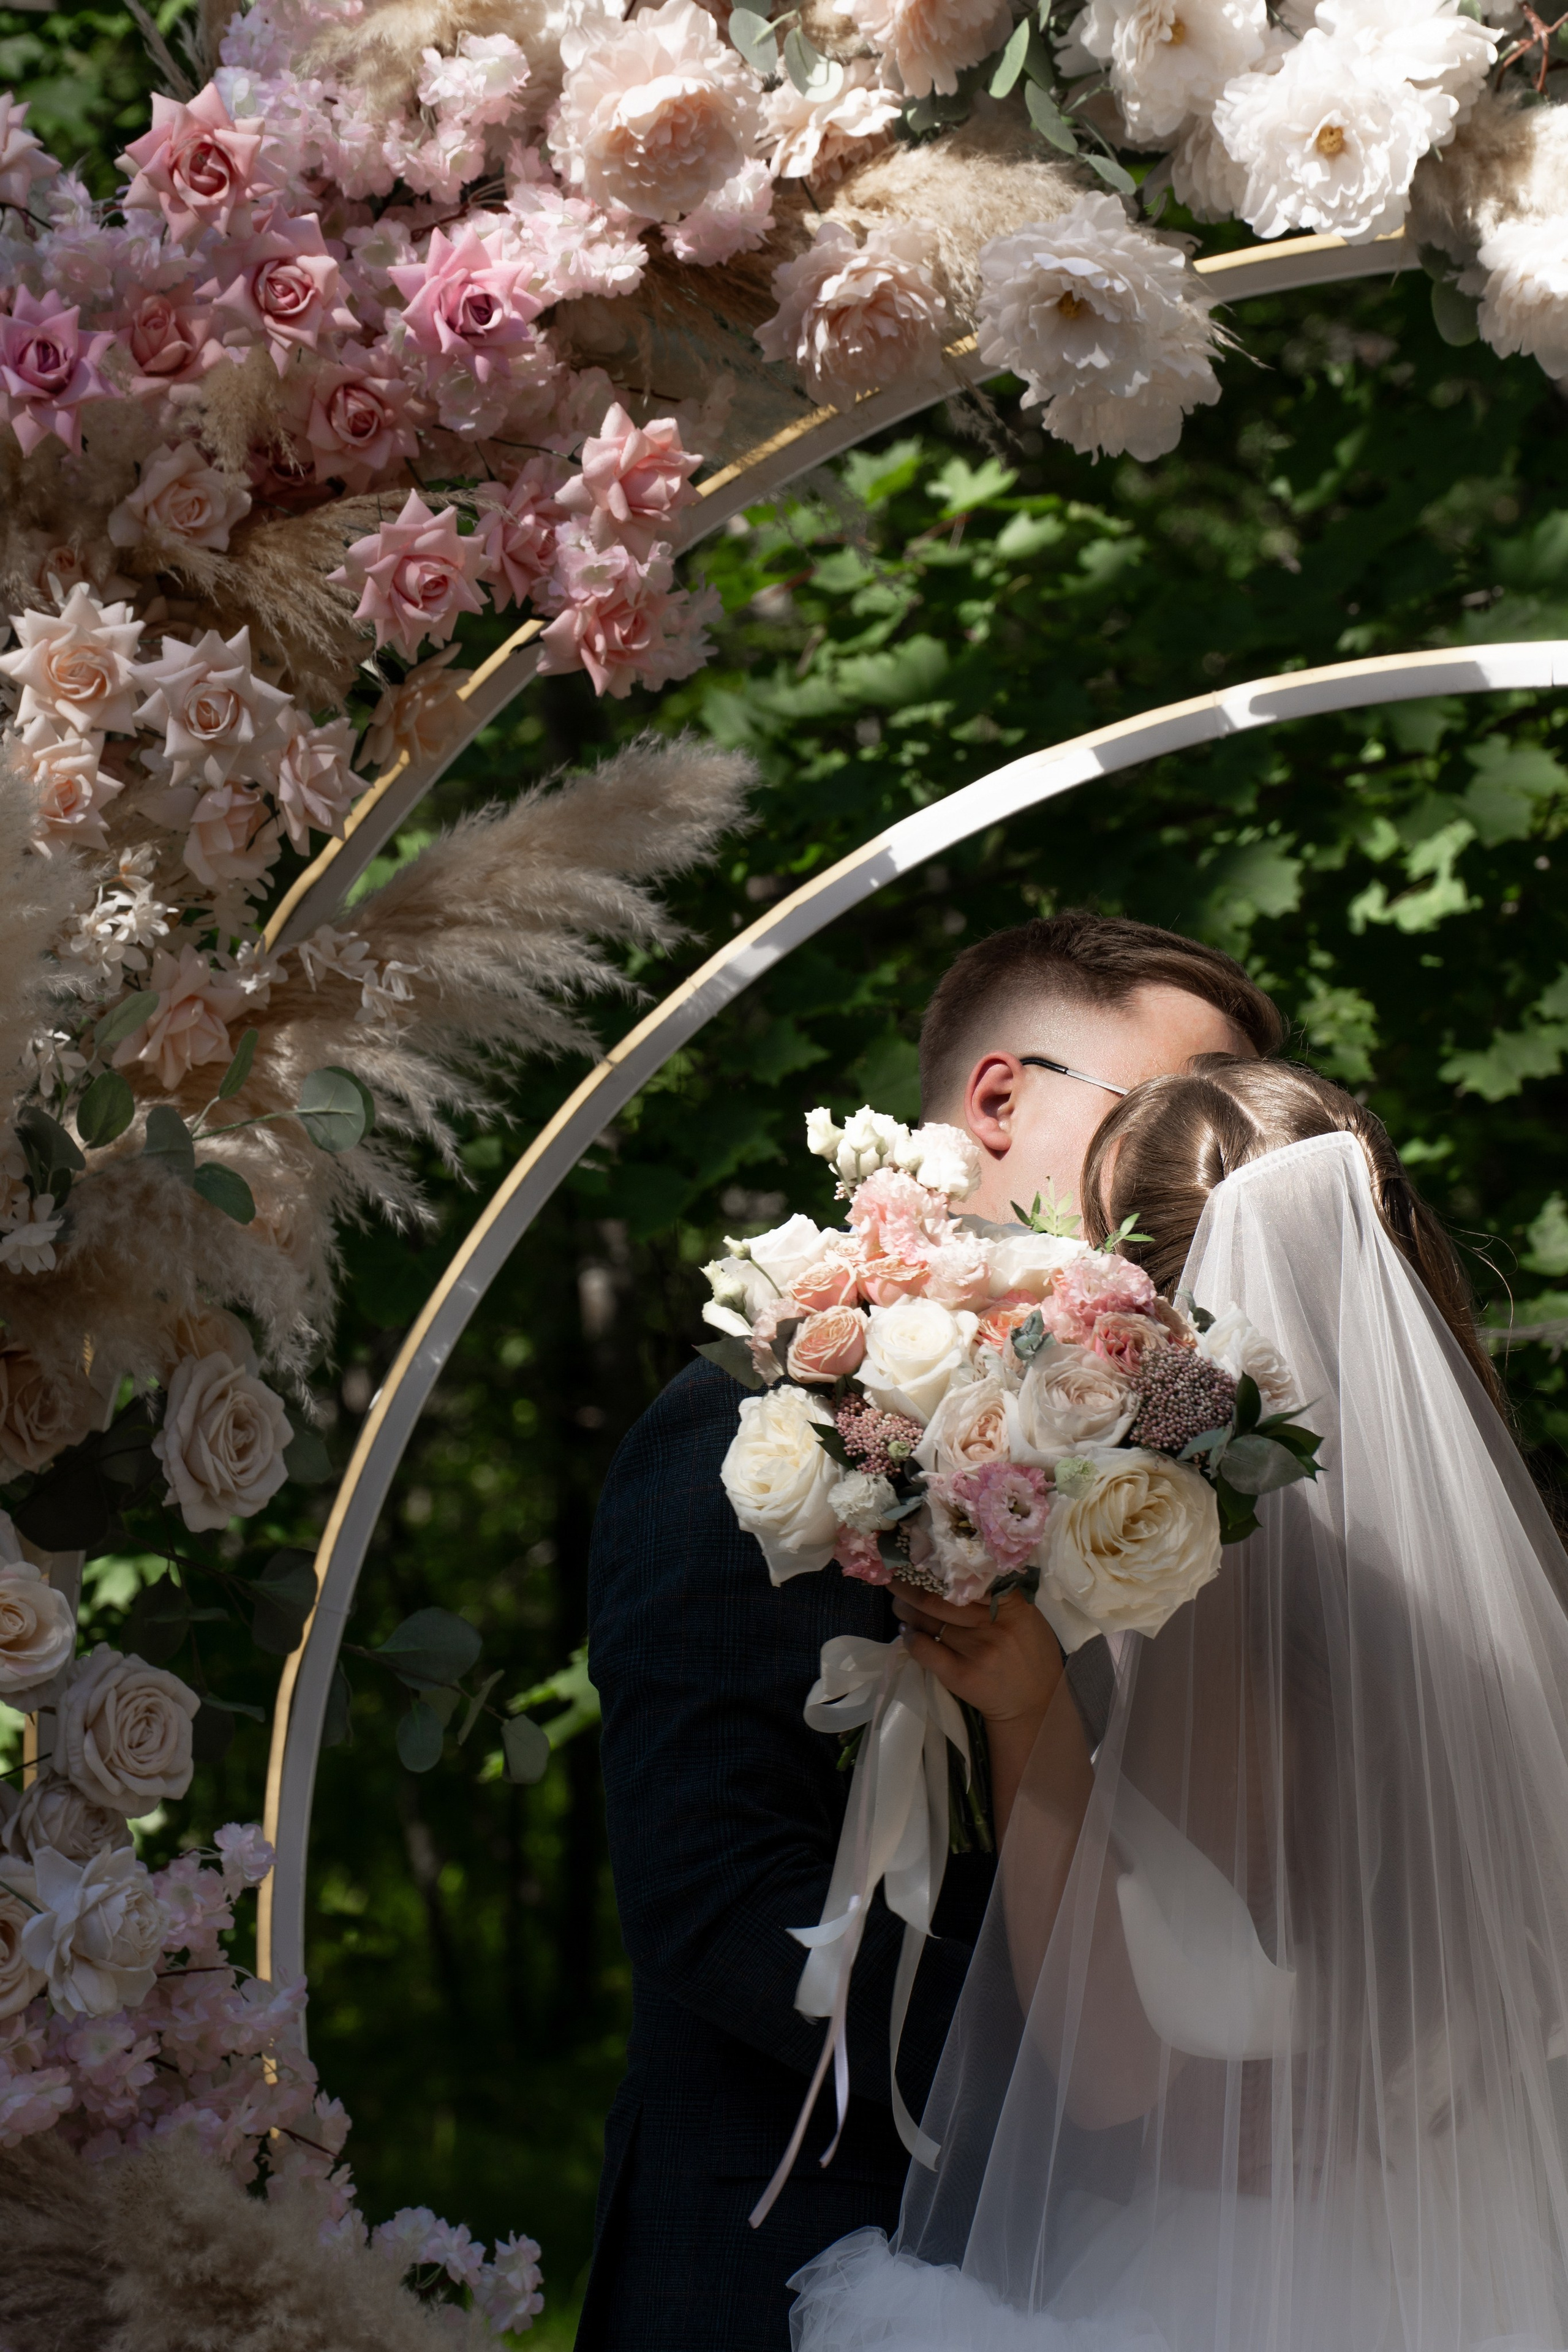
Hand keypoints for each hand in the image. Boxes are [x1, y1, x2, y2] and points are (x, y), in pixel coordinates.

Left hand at [892, 1580, 1068, 1845]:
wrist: (1035, 1706)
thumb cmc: (1031, 1656)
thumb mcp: (1029, 1618)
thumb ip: (1004, 1595)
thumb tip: (963, 1569)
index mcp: (1012, 1607)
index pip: (970, 1577)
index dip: (941, 1566)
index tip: (922, 1557)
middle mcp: (993, 1626)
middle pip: (940, 1597)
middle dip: (910, 1586)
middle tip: (896, 1577)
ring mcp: (976, 1650)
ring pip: (928, 1621)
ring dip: (906, 1609)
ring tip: (898, 1602)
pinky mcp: (960, 1674)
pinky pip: (924, 1649)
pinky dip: (910, 1638)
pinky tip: (907, 1632)